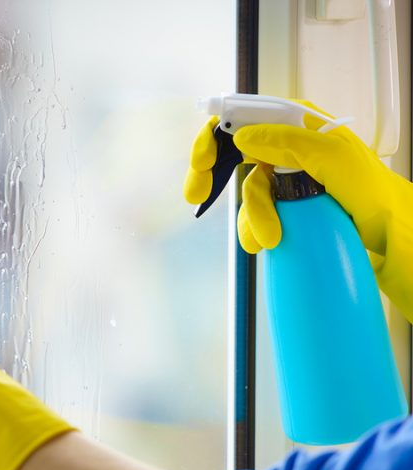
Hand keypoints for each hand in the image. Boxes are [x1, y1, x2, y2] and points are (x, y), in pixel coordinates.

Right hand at [184, 103, 411, 255]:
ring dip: (251, 215)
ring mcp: (282, 174)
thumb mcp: (332, 157)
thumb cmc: (368, 187)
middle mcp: (284, 144)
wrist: (386, 227)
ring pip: (246, 190)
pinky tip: (264, 241)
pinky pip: (254, 211)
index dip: (214, 135)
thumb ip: (288, 141)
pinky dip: (253, 228)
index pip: (241, 116)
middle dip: (212, 175)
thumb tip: (241, 137)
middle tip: (196, 196)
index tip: (201, 161)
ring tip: (268, 237)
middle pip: (231, 151)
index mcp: (294, 122)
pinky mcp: (283, 201)